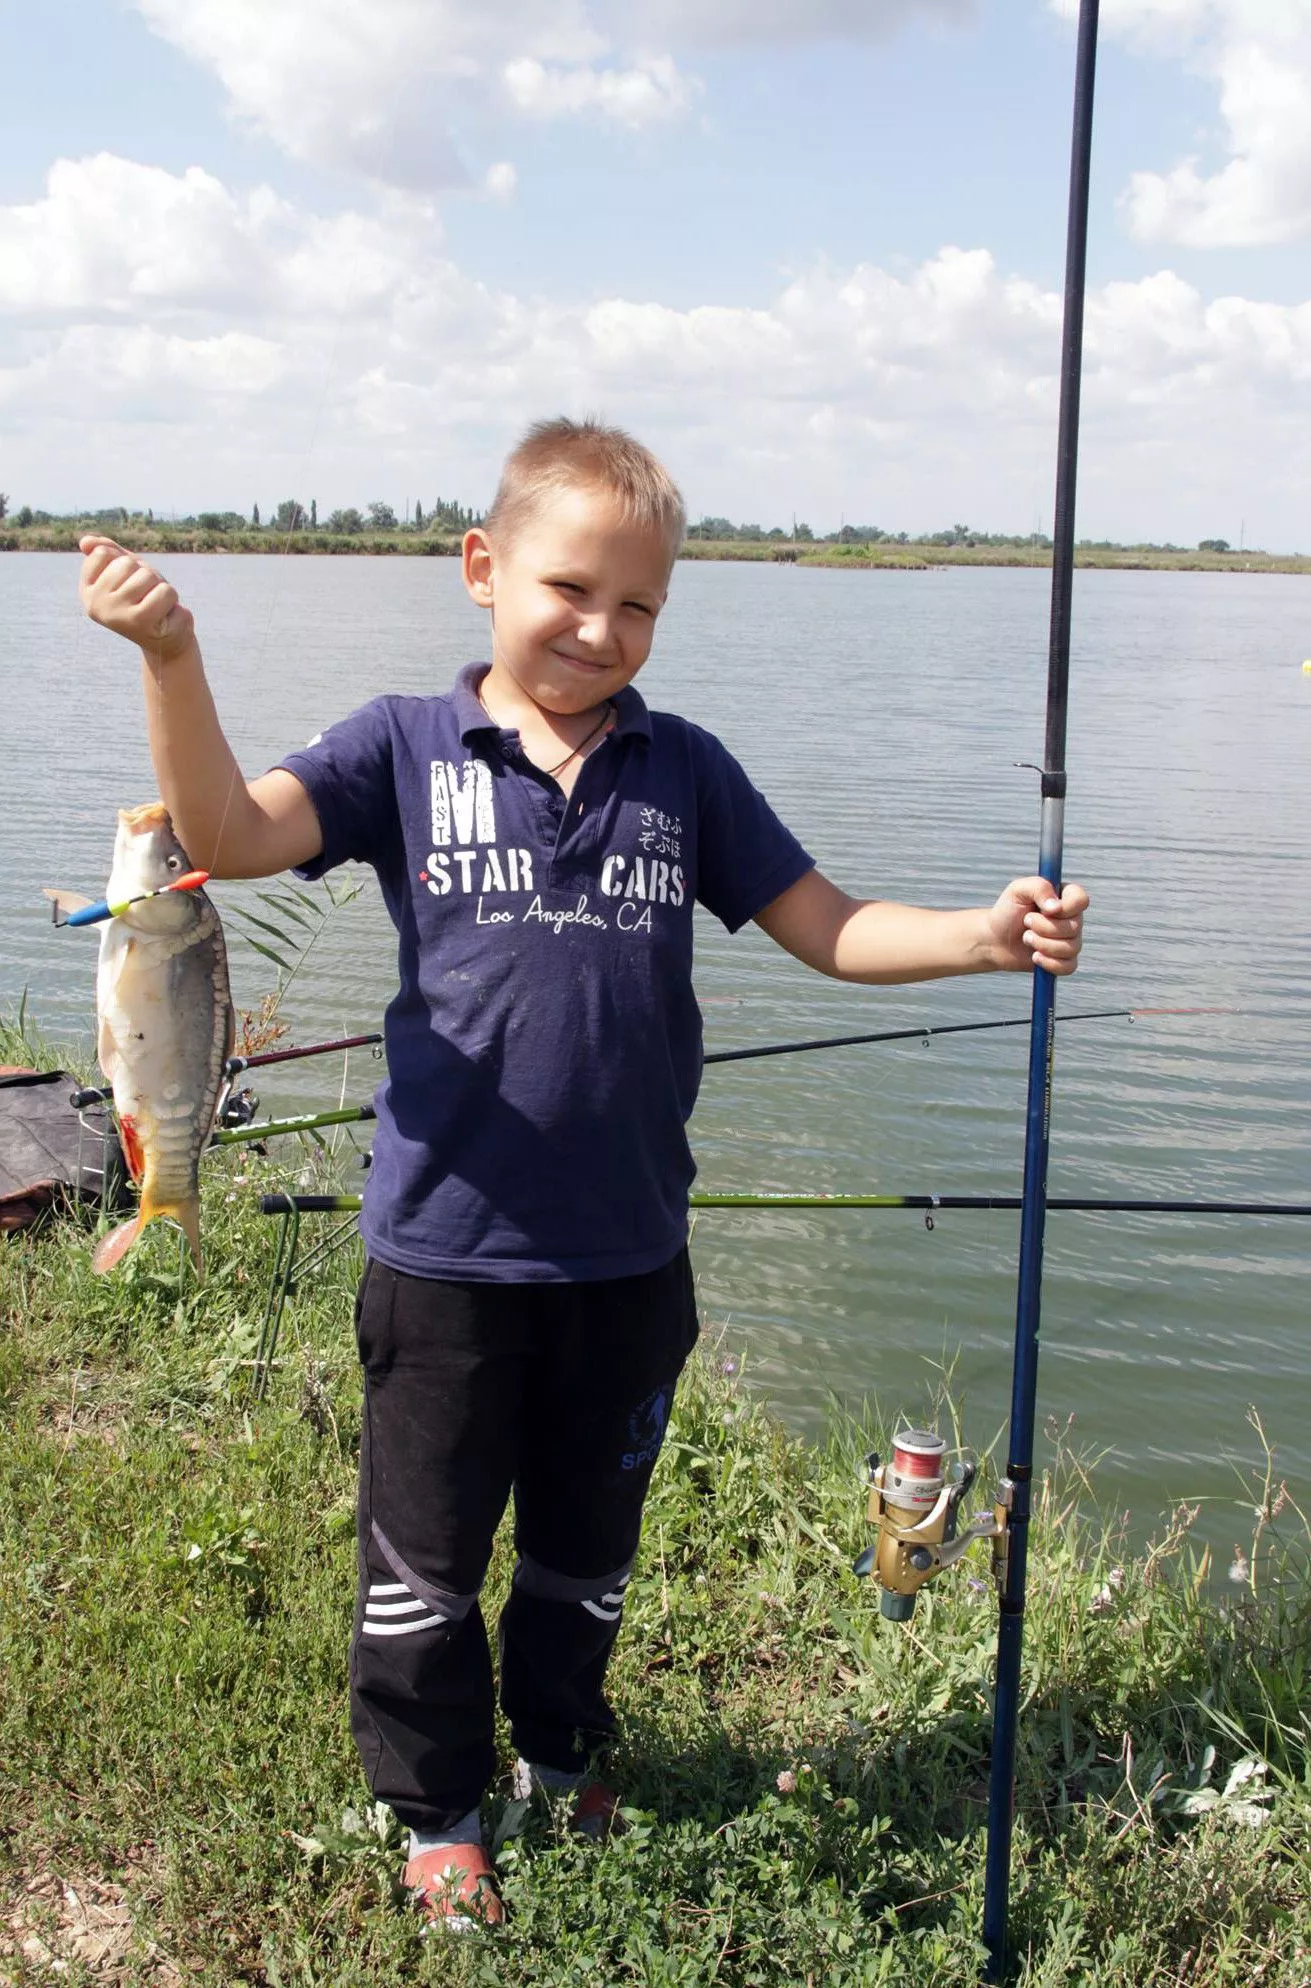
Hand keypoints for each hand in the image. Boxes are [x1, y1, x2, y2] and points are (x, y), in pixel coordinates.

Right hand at [79, 535, 194, 659]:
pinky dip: (174, 602)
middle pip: (127, 563)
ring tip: (157, 606)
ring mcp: (116, 615)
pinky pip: (166, 592)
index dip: (125, 562)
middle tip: (147, 597)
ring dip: (161, 588)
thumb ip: (108, 552)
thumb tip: (85, 542)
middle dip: (146, 575)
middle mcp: (96, 605)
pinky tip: (166, 618)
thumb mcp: (127, 572)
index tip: (129, 582)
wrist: (167, 640)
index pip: (102, 552)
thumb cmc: (146, 600)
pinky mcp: (141, 623)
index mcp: (87, 591)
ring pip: (148, 576)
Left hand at [986, 876, 1088, 974]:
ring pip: (1070, 948)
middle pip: (1074, 927)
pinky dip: (1048, 963)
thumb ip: (1039, 888)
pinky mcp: (1063, 961)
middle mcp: (1072, 919)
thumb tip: (1055, 907)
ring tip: (1026, 938)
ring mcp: (1070, 940)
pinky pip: (1068, 966)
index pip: (1081, 900)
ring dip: (1042, 944)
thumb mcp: (1018, 890)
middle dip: (1044, 927)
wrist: (994, 938)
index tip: (1045, 910)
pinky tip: (1034, 956)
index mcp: (1065, 897)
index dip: (1067, 907)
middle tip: (1026, 922)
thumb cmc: (1007, 911)